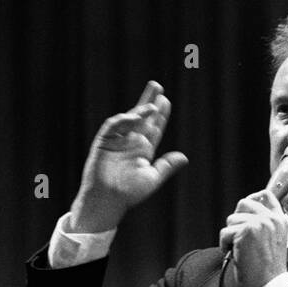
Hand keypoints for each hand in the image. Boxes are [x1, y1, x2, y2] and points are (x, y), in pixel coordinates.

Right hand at [69, 81, 187, 232]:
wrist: (107, 200)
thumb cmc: (129, 194)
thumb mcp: (152, 178)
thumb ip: (167, 166)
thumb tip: (184, 157)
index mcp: (142, 150)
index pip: (153, 128)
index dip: (160, 115)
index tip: (166, 101)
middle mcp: (130, 142)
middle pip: (141, 118)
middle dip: (149, 102)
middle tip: (157, 86)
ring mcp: (117, 141)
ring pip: (128, 119)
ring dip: (139, 109)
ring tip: (153, 103)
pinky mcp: (104, 142)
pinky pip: (113, 126)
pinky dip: (123, 120)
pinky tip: (135, 116)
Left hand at [219, 189, 287, 286]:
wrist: (268, 286)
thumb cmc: (267, 270)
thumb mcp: (271, 241)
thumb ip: (263, 224)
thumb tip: (244, 210)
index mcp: (280, 221)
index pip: (267, 196)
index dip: (254, 197)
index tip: (246, 205)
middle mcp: (271, 219)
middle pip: (244, 203)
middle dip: (236, 219)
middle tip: (239, 237)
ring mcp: (260, 223)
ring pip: (231, 219)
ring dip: (231, 236)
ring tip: (241, 251)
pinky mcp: (246, 231)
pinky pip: (225, 232)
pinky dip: (225, 246)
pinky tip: (237, 255)